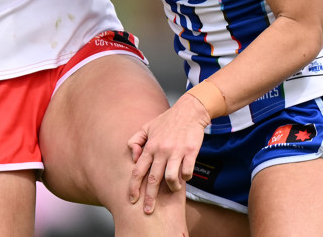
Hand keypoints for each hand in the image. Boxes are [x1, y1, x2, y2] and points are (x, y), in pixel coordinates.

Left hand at [127, 93, 210, 214]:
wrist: (189, 111)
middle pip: (153, 179)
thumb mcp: (147, 126)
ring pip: (171, 178)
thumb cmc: (167, 121)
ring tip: (174, 188)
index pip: (138, 170)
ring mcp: (176, 151)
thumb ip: (136, 140)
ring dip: (172, 187)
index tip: (132, 200)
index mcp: (150, 145)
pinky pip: (187, 172)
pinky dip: (186, 178)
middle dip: (149, 198)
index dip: (134, 187)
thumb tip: (133, 157)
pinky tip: (185, 175)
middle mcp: (161, 150)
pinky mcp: (190, 151)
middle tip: (148, 210)